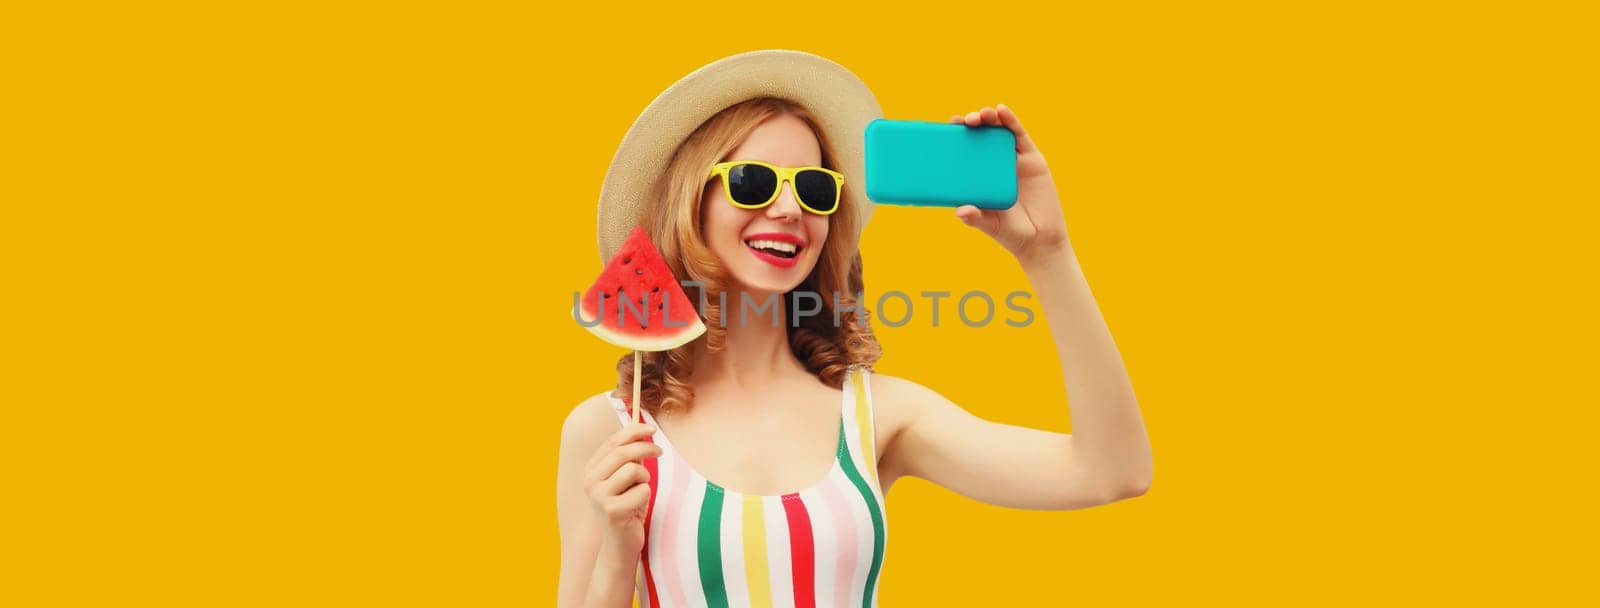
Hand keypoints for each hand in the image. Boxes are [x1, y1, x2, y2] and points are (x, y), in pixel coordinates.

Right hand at [583, 421, 661, 555]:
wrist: (620, 544)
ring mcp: (599, 497)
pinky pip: (642, 491)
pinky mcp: (612, 511)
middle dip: (646, 448)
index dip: (633, 431)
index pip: (612, 441)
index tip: (652, 429)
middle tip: (660, 452)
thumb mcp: (627, 479)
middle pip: (622, 452)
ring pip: (634, 470)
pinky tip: (638, 508)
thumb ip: (630, 458)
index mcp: (591, 470)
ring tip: (641, 492)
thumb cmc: (627, 507)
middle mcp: (590, 481)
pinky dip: (646, 497)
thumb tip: (644, 432)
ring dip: (645, 479)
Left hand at [949, 104, 1070, 265]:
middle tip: (964, 121)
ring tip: (983, 114)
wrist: (1042, 239)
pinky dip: (1011, 121)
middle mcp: (993, 165)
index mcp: (979, 178)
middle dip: (971, 124)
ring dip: (990, 118)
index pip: (963, 152)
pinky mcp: (1031, 158)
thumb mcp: (991, 226)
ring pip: (998, 132)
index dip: (954, 138)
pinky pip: (1020, 136)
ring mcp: (1012, 160)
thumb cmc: (1011, 233)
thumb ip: (976, 219)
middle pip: (980, 137)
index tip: (944, 129)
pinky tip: (1002, 111)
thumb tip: (960, 211)